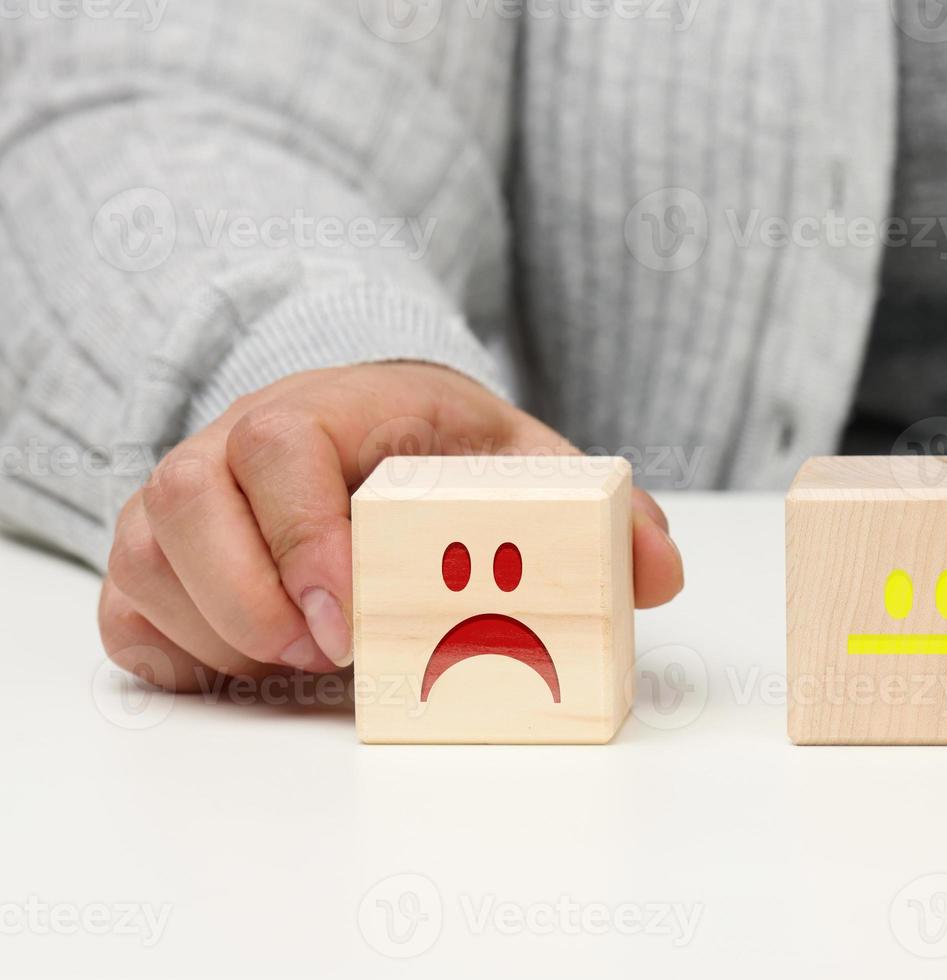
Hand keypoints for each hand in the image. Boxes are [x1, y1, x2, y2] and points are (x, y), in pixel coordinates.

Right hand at [99, 363, 684, 691]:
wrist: (373, 424)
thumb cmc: (444, 450)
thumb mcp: (530, 461)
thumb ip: (602, 510)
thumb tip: (660, 572)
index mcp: (332, 408)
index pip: (281, 448)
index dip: (302, 537)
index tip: (348, 620)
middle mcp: (239, 444)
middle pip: (184, 500)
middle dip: (245, 595)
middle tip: (323, 657)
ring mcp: (189, 498)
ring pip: (143, 555)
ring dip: (212, 627)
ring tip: (292, 668)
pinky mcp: (160, 554)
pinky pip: (127, 604)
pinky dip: (172, 649)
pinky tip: (242, 671)